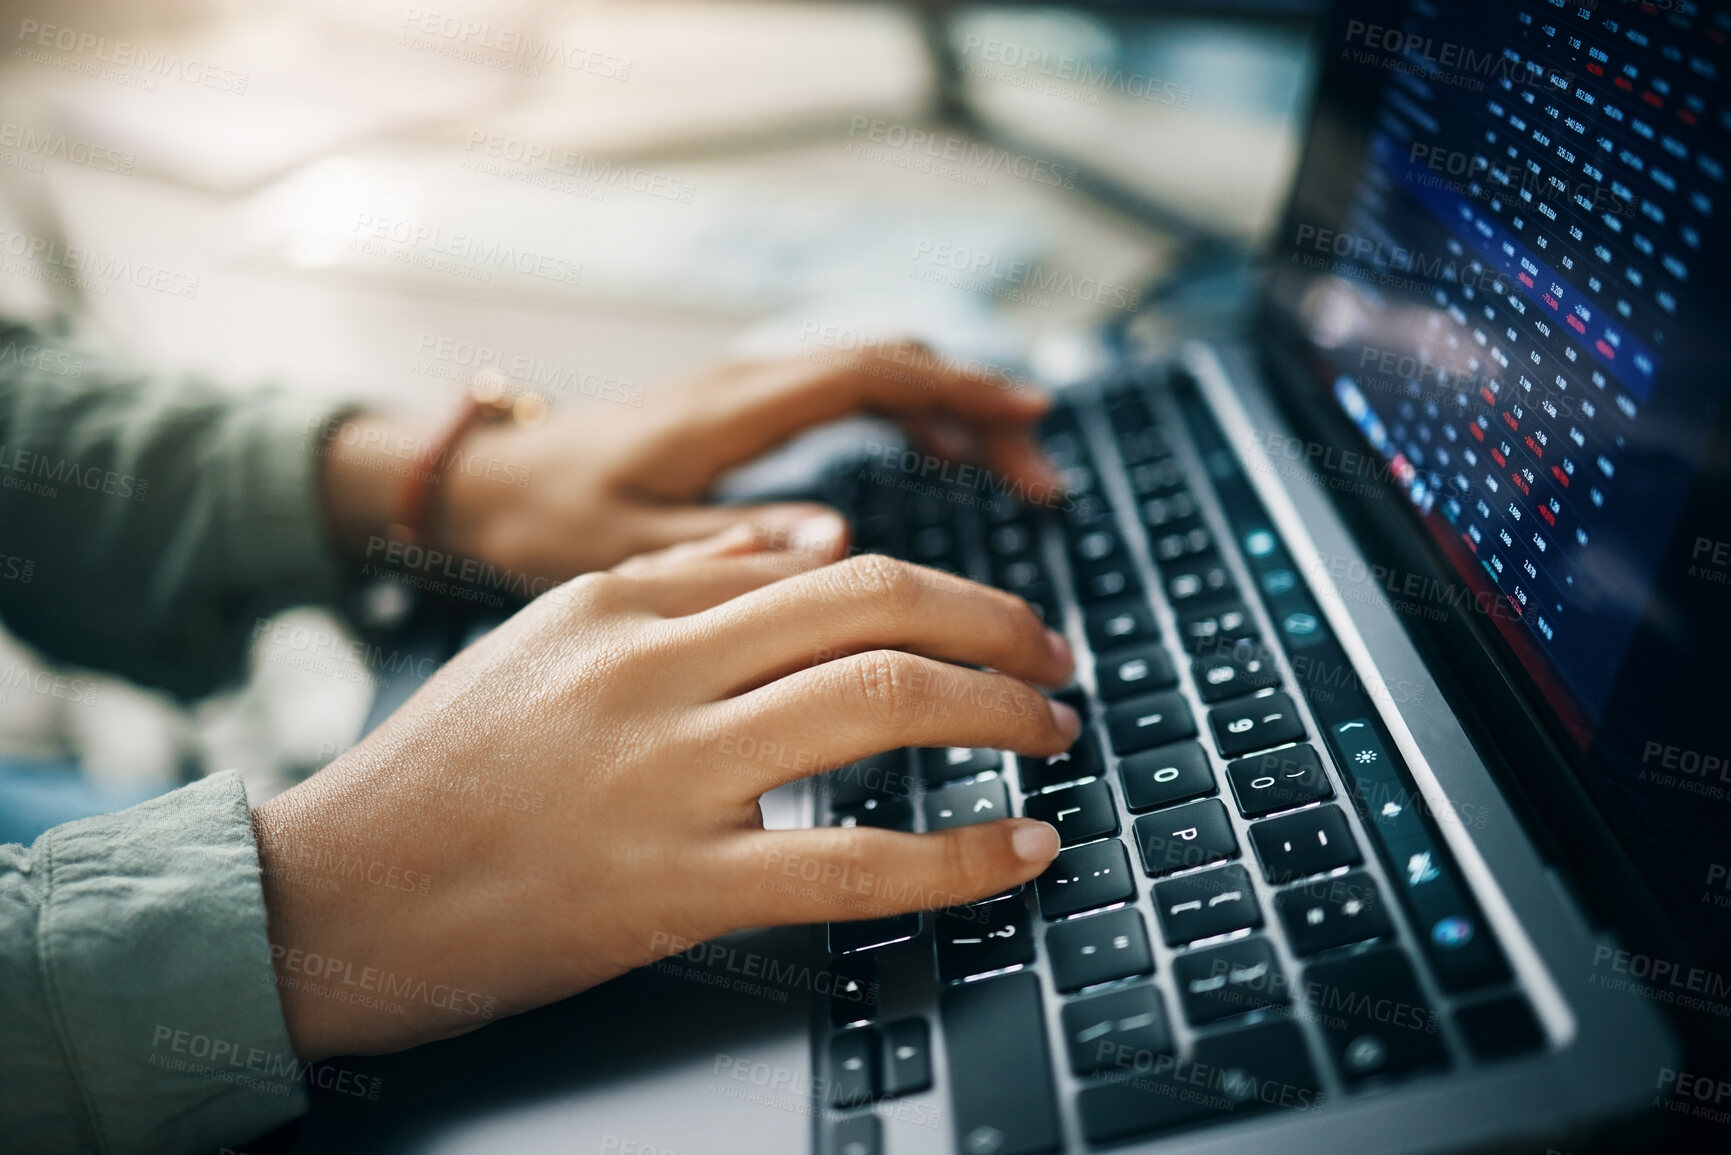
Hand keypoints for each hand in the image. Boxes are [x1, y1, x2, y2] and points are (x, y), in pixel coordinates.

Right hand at [253, 527, 1075, 1059]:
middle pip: (873, 604)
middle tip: (1056, 661)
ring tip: (1052, 732)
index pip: (827, 566)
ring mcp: (663, 775)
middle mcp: (652, 667)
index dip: (942, 592)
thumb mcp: (544, 642)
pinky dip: (960, 856)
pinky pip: (852, 864)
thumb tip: (790, 551)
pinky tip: (1022, 850)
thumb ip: (671, 590)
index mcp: (625, 604)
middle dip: (996, 627)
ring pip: (879, 703)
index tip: (997, 625)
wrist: (329, 895)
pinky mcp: (670, 889)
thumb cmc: (440, 772)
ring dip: (998, 711)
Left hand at [319, 342, 1058, 582]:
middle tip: (1042, 476)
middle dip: (979, 406)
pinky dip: (909, 418)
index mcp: (732, 409)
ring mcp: (748, 390)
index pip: (872, 374)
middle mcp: (749, 383)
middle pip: (893, 364)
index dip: (961, 392)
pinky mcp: (743, 410)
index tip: (1032, 424)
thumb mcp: (627, 551)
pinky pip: (847, 392)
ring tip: (1013, 476)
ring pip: (876, 374)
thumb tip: (839, 547)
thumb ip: (730, 548)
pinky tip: (936, 463)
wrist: (484, 479)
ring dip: (951, 412)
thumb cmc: (546, 518)